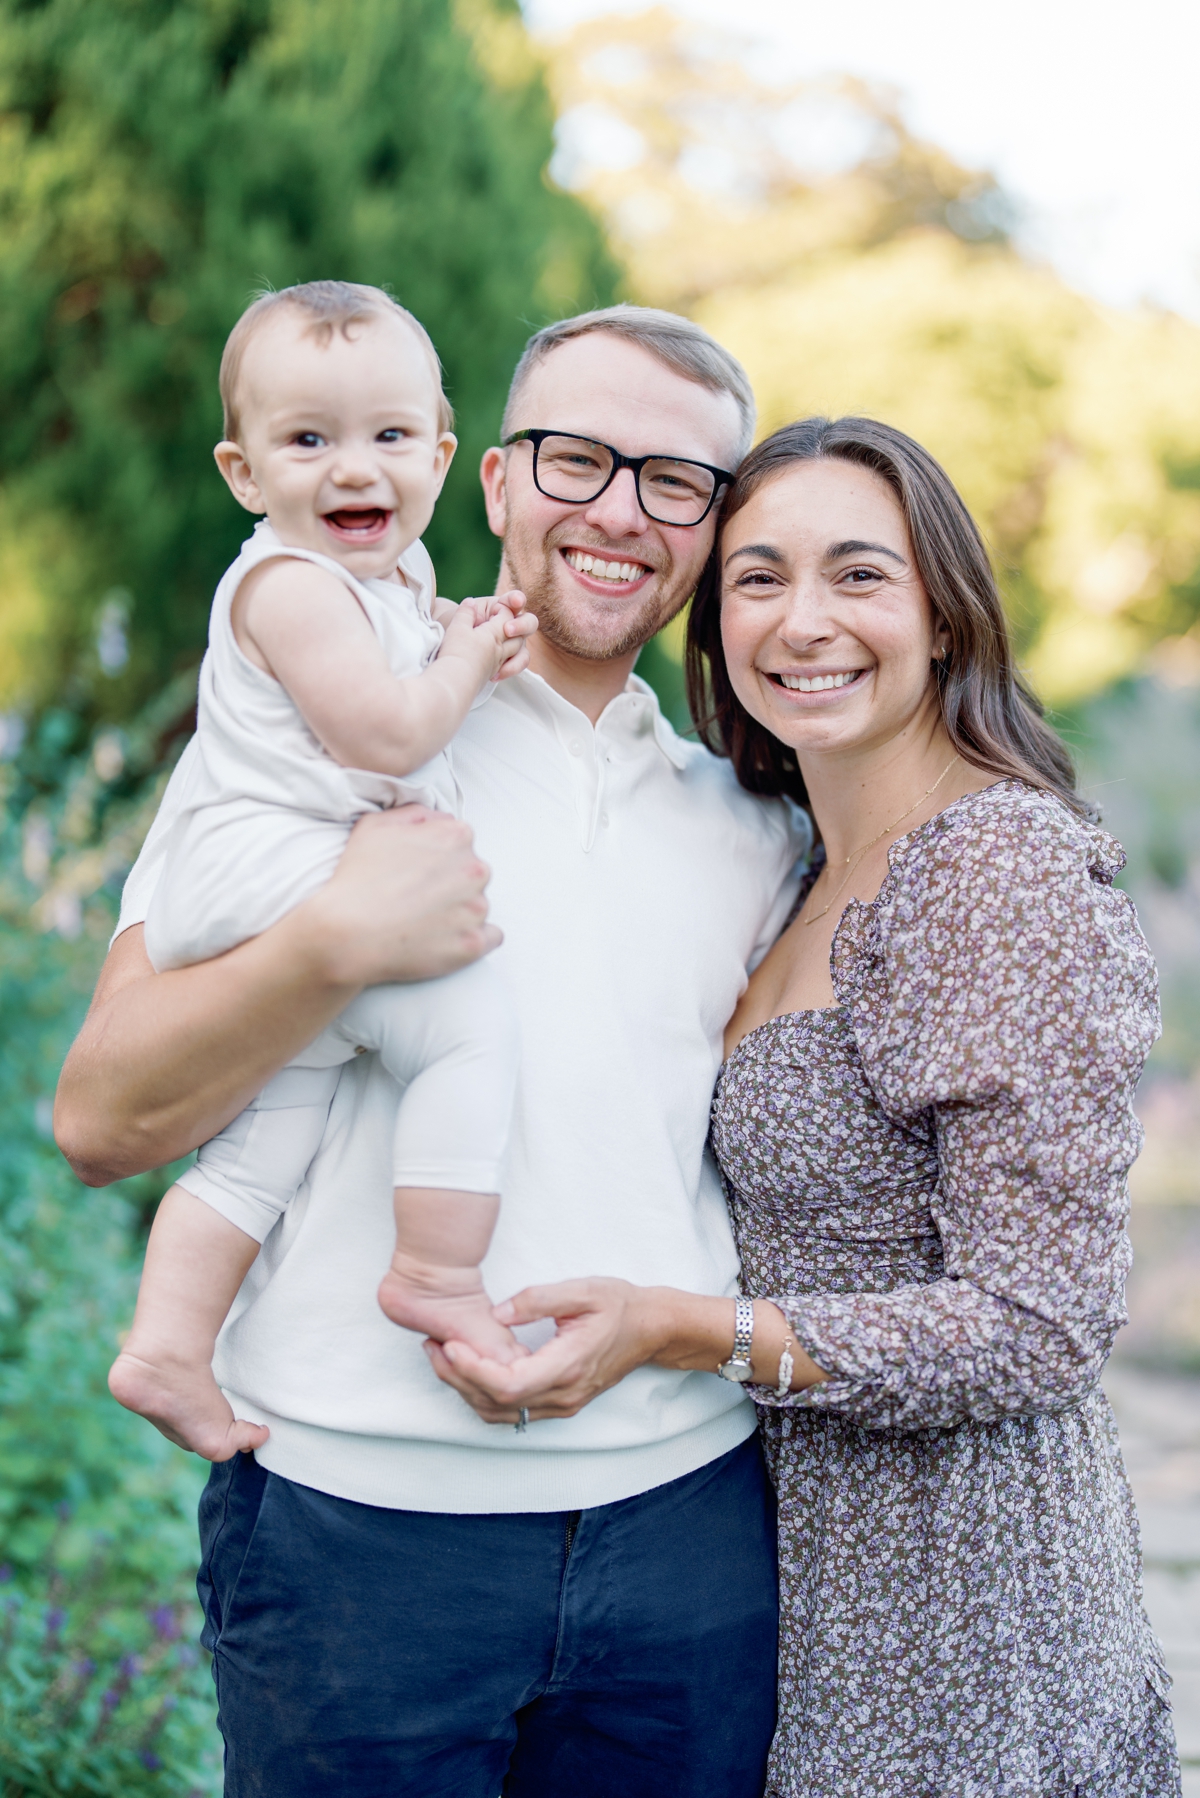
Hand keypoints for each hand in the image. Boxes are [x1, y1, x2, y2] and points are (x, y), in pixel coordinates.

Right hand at [304, 806, 498, 988]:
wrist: (347, 934)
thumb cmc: (357, 878)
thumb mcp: (375, 825)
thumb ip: (415, 813)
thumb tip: (438, 820)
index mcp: (456, 836)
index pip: (461, 843)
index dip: (437, 858)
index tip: (418, 872)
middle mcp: (475, 870)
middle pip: (473, 874)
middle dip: (452, 884)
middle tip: (419, 898)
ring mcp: (477, 909)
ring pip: (478, 905)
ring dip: (459, 912)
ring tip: (423, 921)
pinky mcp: (474, 944)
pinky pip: (490, 937)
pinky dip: (473, 937)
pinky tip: (446, 938)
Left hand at [423, 1278, 662, 1422]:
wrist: (651, 1329)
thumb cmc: (620, 1305)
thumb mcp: (582, 1290)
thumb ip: (537, 1300)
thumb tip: (497, 1313)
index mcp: (567, 1366)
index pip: (508, 1385)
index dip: (472, 1370)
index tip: (449, 1344)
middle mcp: (563, 1394)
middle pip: (497, 1404)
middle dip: (458, 1378)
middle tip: (433, 1347)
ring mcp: (562, 1403)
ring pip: (502, 1414)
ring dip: (467, 1390)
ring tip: (443, 1357)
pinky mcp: (560, 1403)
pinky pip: (514, 1412)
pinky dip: (485, 1395)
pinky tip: (472, 1369)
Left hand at [439, 592, 536, 685]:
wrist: (453, 647)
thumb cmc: (459, 627)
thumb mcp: (460, 617)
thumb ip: (466, 612)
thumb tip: (470, 605)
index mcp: (502, 607)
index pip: (515, 600)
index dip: (517, 599)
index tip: (516, 602)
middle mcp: (513, 623)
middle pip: (530, 622)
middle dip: (521, 626)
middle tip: (507, 630)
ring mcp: (515, 642)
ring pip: (525, 647)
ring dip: (516, 653)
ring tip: (499, 658)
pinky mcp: (512, 658)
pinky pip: (519, 664)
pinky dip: (510, 669)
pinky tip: (495, 676)